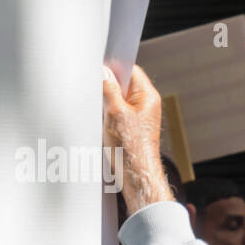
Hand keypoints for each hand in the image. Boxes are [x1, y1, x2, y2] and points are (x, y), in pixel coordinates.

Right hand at [103, 64, 170, 213]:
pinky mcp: (131, 130)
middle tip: (97, 98)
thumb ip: (109, 90)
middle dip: (106, 90)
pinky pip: (116, 117)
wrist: (135, 175)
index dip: (113, 69)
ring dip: (105, 107)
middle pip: (123, 86)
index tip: (98, 71)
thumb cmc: (130, 148)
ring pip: (117, 103)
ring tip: (101, 118)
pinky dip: (106, 119)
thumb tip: (104, 73)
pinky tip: (102, 128)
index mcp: (148, 96)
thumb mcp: (115, 113)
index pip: (130, 71)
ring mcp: (139, 118)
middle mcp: (146, 105)